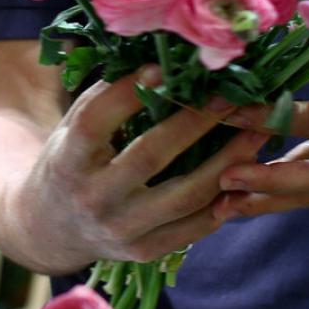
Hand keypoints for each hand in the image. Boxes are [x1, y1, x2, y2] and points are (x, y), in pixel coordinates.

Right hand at [12, 65, 271, 272]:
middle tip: (230, 95)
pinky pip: (194, 227)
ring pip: (185, 195)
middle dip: (196, 121)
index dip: (128, 93)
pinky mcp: (144, 252)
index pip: (96, 122)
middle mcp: (92, 199)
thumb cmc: (70, 163)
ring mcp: (120, 231)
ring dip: (228, 161)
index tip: (163, 68)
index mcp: (67, 160)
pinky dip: (224, 201)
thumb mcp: (70, 130)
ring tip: (257, 132)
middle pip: (151, 155)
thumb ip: (106, 99)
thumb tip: (157, 56)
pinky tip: (246, 174)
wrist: (51, 228)